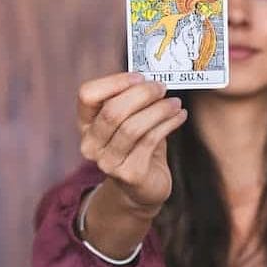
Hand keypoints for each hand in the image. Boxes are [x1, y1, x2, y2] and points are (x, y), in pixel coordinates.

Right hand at [77, 72, 186, 212]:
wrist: (143, 189)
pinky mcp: (130, 175)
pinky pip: (150, 141)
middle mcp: (91, 145)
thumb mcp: (130, 121)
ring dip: (158, 110)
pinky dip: (168, 124)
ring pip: (132, 127)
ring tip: (175, 103)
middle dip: (141, 95)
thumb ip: (132, 101)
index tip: (140, 77)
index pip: (87, 95)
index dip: (114, 82)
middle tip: (162, 87)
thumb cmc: (138, 147)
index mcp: (86, 125)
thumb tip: (152, 77)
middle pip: (112, 111)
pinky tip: (179, 117)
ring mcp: (108, 163)